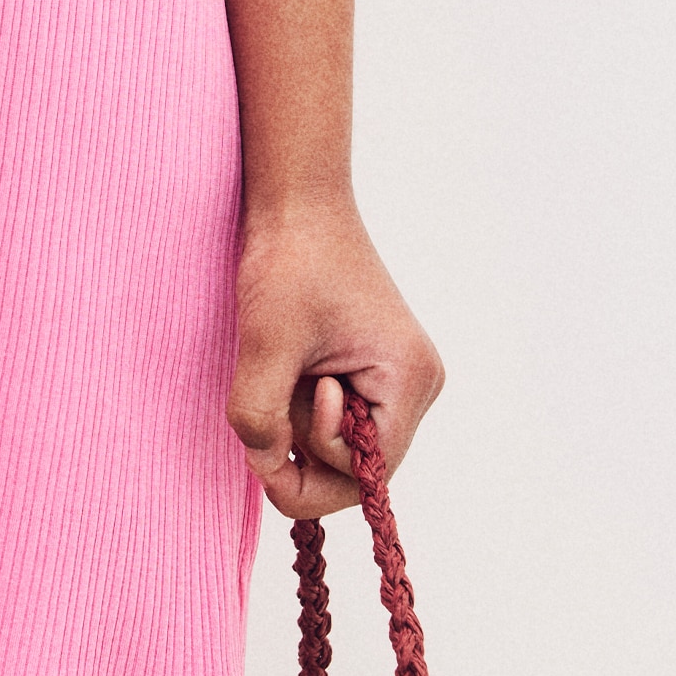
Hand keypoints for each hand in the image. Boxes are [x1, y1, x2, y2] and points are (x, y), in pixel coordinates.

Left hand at [226, 190, 442, 518]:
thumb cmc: (290, 259)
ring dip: (300, 424)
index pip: (367, 474)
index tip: (270, 428)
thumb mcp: (266, 341)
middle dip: (302, 448)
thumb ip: (260, 416)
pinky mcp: (372, 369)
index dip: (309, 472)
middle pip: (357, 469)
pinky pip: (338, 419)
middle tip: (271, 398)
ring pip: (342, 446)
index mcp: (407, 380)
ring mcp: (396, 379)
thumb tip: (265, 466)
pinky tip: (291, 370)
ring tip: (284, 369)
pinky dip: (304, 408)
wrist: (298, 201)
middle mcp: (415, 386)